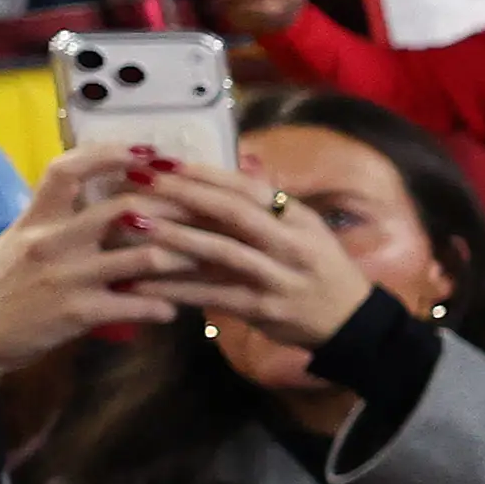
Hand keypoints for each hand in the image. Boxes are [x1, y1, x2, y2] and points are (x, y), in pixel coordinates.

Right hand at [0, 150, 188, 404]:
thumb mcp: (15, 247)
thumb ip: (54, 225)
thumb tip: (97, 209)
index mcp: (34, 219)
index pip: (69, 168)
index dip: (111, 154)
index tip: (149, 152)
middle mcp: (50, 241)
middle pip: (125, 207)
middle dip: (174, 208)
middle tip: (205, 211)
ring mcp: (65, 276)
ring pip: (144, 256)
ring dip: (182, 259)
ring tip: (202, 262)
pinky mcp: (76, 313)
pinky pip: (136, 304)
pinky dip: (162, 308)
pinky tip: (172, 311)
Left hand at [113, 161, 378, 352]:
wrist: (351, 322)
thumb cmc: (321, 270)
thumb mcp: (305, 229)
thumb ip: (270, 200)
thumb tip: (241, 162)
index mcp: (298, 218)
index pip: (248, 188)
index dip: (205, 173)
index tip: (164, 161)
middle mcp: (291, 244)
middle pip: (232, 213)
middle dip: (183, 194)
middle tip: (139, 180)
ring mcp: (278, 278)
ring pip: (221, 252)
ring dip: (175, 237)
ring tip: (133, 223)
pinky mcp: (263, 310)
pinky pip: (213, 297)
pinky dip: (176, 290)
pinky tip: (142, 284)